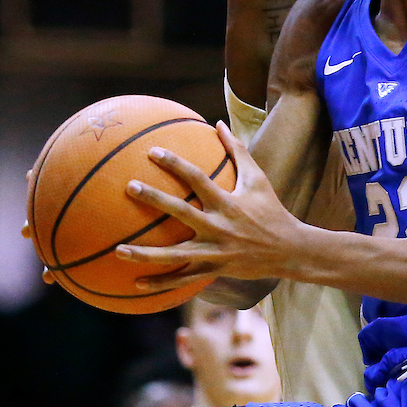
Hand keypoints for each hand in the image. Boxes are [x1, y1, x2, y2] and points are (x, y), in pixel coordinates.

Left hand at [115, 122, 301, 289]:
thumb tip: (218, 122)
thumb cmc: (270, 210)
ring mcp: (214, 252)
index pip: (197, 178)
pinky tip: (136, 284)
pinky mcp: (213, 270)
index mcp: (227, 202)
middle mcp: (218, 227)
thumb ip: (237, 150)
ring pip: (175, 256)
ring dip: (145, 254)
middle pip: (180, 212)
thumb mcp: (257, 178)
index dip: (175, 164)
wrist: (288, 250)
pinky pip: (182, 280)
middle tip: (129, 187)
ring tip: (118, 250)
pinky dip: (160, 283)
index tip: (152, 151)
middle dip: (154, 199)